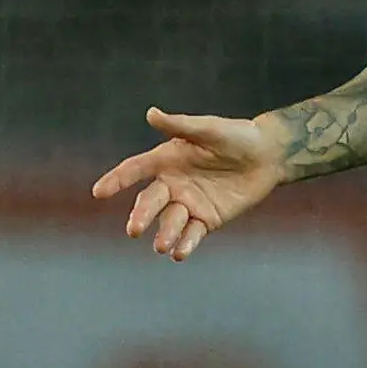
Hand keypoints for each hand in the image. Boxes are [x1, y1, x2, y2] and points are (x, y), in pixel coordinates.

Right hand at [91, 108, 285, 260]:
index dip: (117, 180)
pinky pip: (192, 234)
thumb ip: (180, 126)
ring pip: (170, 222)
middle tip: (134, 230)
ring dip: (164, 234)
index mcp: (167, 159)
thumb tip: (151, 114)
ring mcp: (189, 204)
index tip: (99, 192)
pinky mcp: (207, 220)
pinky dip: (186, 244)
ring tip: (161, 246)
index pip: (135, 170)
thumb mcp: (209, 129)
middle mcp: (173, 183)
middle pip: (150, 202)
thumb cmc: (236, 136)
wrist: (267, 156)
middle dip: (141, 216)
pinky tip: (180, 253)